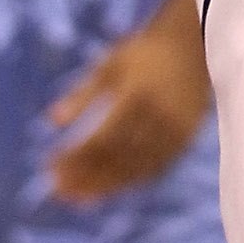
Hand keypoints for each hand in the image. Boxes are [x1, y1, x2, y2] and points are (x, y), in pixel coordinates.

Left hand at [45, 0, 209, 202]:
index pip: (102, 137)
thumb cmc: (144, 53)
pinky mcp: (186, 139)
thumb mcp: (111, 64)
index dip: (76, 156)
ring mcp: (175, 130)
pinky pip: (156, 169)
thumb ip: (83, 93)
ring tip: (78, 198)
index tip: (50, 166)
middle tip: (59, 190)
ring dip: (105, 186)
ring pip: (137, 168)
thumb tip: (51, 120)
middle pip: (118, 157)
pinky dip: (130, 182)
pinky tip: (109, 188)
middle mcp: (159, 115)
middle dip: (86, 176)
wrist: (193, 44)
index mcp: (137, 93)